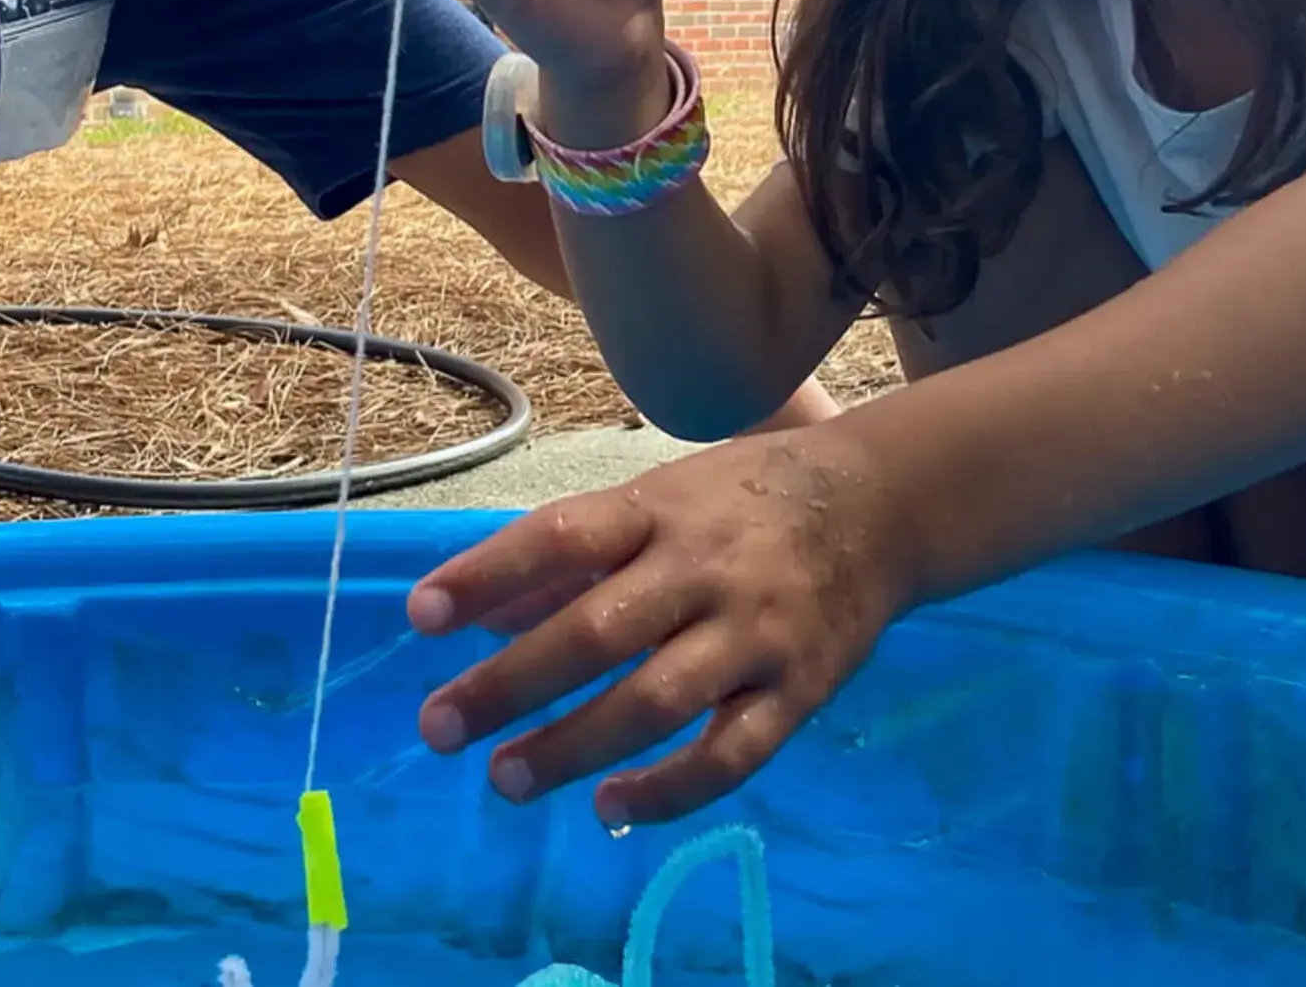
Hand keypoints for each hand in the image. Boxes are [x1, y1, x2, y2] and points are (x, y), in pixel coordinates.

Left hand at [407, 428, 908, 826]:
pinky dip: (668, 790)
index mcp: (660, 511)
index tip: (421, 616)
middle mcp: (703, 570)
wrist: (884, 505)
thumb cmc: (745, 500)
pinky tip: (611, 807)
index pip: (561, 538)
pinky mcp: (799, 691)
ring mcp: (755, 634)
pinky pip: (730, 755)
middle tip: (440, 726)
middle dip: (510, 685)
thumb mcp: (660, 498)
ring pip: (656, 702)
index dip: (487, 575)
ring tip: (505, 778)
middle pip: (596, 632)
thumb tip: (484, 617)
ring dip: (573, 746)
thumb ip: (575, 558)